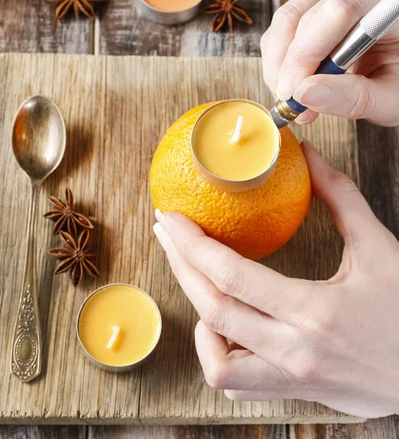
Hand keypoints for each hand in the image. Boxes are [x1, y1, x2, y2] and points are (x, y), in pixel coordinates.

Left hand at [153, 140, 398, 417]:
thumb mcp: (379, 246)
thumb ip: (340, 196)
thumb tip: (308, 154)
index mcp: (316, 310)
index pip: (233, 276)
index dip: (193, 244)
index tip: (170, 218)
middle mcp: (296, 350)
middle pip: (214, 310)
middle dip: (180, 266)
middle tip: (169, 234)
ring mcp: (293, 378)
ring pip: (218, 362)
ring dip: (199, 319)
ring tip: (199, 282)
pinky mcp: (295, 391)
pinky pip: (238, 385)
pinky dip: (219, 355)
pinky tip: (224, 327)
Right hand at [261, 0, 398, 125]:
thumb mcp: (391, 96)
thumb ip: (354, 97)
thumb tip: (304, 94)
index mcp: (393, 0)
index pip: (338, 13)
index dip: (307, 54)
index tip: (294, 92)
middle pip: (307, 16)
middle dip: (289, 66)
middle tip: (289, 103)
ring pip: (288, 17)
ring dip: (279, 61)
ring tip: (290, 94)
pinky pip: (285, 20)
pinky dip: (280, 53)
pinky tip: (291, 77)